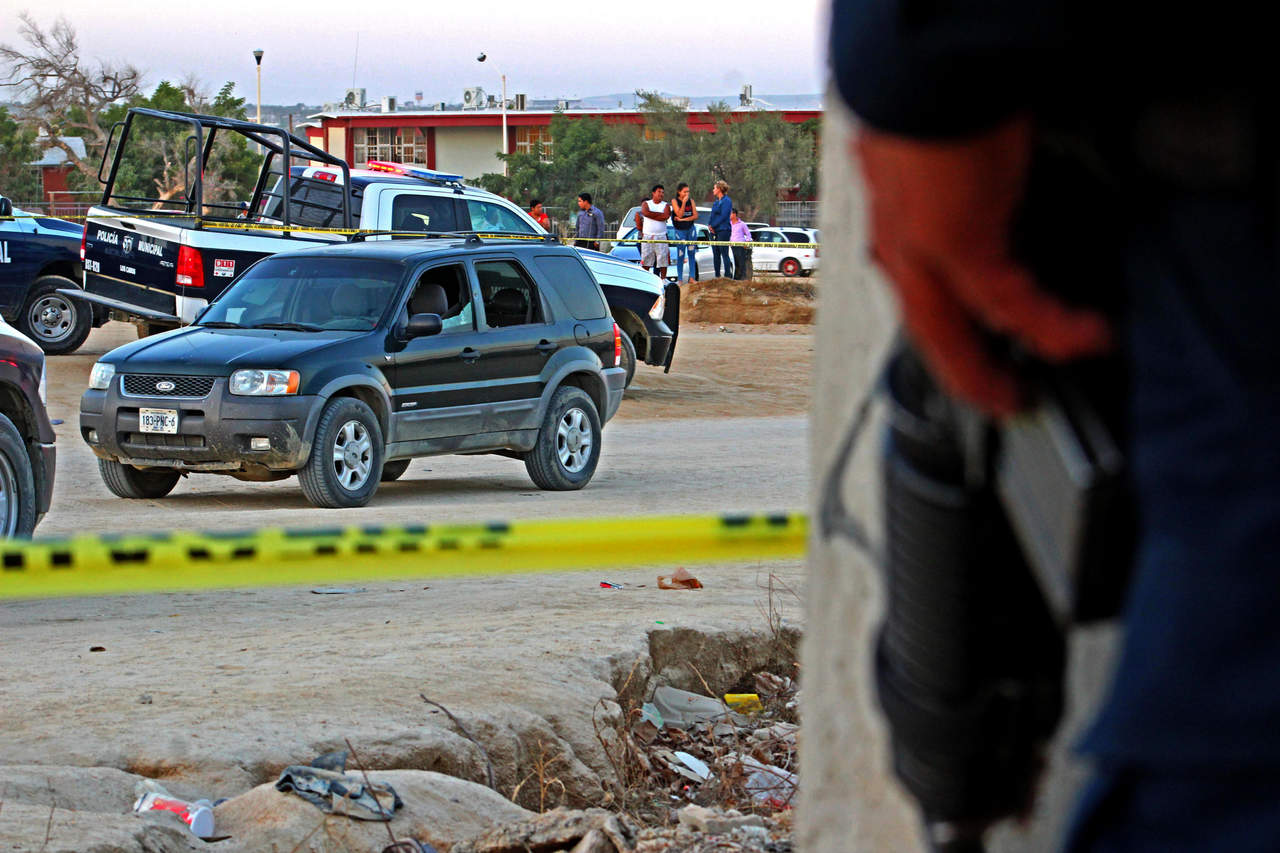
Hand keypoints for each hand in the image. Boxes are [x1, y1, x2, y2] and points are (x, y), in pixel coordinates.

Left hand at [854, 117, 1110, 415]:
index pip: (916, 297)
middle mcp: (896, 246)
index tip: (973, 359)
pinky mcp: (957, 244)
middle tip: (997, 400)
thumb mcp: (939, 164)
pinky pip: (1008, 304)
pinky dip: (1050, 325)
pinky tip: (1081, 337)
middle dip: (963, 374)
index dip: (946, 336)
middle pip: (928, 332)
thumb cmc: (935, 98)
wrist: (927, 64)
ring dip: (993, 370)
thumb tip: (982, 208)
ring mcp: (919, 252)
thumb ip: (956, 199)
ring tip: (1024, 393)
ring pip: (954, 334)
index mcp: (891, 228)